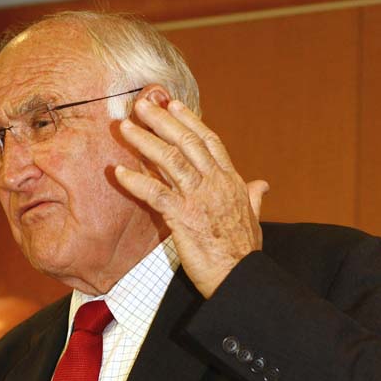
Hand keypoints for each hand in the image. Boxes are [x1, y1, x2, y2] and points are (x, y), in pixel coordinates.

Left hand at [115, 96, 267, 297]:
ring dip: (145, 141)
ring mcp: (198, 198)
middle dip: (162, 121)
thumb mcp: (254, 219)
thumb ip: (254, 197)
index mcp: (230, 181)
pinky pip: (155, 193)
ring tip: (126, 127)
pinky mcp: (183, 216)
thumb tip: (262, 184)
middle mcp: (215, 183)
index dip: (190, 121)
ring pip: (170, 160)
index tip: (174, 105)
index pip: (209, 141)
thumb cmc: (243, 252)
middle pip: (186, 142)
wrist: (239, 275)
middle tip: (142, 104)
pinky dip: (135, 181)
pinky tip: (119, 172)